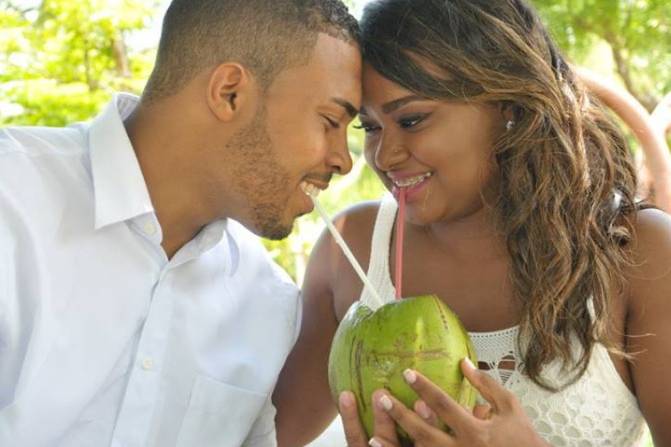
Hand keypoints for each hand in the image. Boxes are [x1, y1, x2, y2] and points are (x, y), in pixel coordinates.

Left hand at [339, 359, 548, 446]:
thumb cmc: (523, 438)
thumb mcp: (510, 407)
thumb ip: (486, 384)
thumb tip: (463, 362)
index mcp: (477, 431)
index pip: (444, 405)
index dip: (424, 388)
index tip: (406, 373)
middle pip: (425, 433)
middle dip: (402, 416)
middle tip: (382, 398)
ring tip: (374, 438)